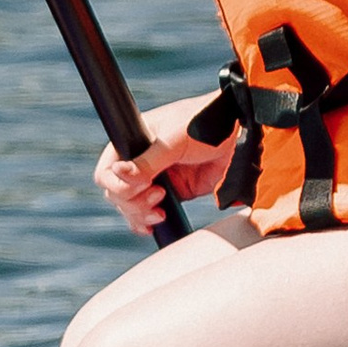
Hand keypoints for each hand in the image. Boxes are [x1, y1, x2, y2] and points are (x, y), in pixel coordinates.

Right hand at [95, 92, 239, 236]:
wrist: (240, 136)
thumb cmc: (206, 123)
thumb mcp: (173, 141)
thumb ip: (147, 161)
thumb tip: (118, 173)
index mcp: (134, 140)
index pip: (107, 169)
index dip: (116, 185)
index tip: (140, 186)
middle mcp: (141, 160)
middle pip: (116, 194)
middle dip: (132, 201)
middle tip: (158, 195)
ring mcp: (156, 178)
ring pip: (130, 207)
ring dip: (140, 214)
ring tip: (161, 210)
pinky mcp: (174, 193)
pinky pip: (150, 213)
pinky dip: (147, 221)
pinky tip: (155, 223)